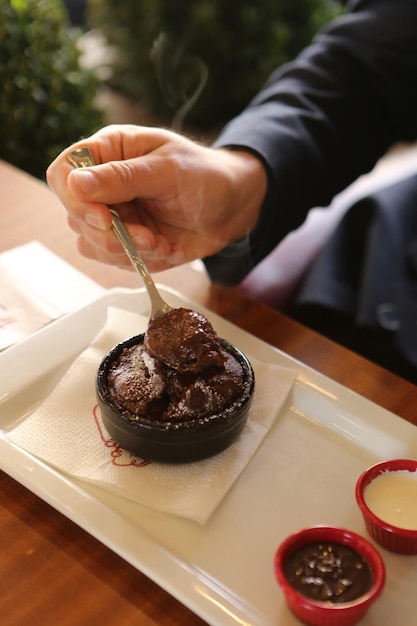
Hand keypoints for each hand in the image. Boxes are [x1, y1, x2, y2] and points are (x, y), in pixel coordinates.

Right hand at [46, 124, 266, 271]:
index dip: (75, 199)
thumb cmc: (205, 175)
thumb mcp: (167, 170)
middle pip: (75, 214)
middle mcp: (104, 184)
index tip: (102, 218)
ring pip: (90, 242)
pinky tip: (166, 248)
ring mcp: (113, 215)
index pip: (64, 173)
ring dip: (126, 250)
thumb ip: (122, 178)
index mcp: (110, 152)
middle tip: (147, 236)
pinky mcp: (126, 241)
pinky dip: (140, 260)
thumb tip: (76, 183)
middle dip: (110, 233)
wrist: (232, 208)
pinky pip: (114, 259)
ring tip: (160, 242)